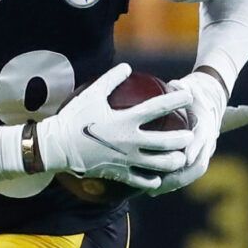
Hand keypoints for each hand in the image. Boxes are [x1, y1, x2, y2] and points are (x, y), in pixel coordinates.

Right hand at [35, 63, 191, 190]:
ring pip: (159, 164)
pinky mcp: (118, 173)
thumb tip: (127, 66)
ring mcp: (126, 159)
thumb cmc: (74, 118)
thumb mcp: (92, 95)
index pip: (158, 108)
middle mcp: (130, 141)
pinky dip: (153, 180)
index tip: (189, 95)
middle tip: (190, 135)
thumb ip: (111, 79)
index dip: (176, 100)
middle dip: (183, 138)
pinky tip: (158, 177)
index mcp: (125, 119)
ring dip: (173, 161)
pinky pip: (141, 181)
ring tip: (180, 158)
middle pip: (166, 141)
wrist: (57, 147)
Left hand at [149, 70, 227, 195]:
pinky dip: (173, 182)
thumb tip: (172, 85)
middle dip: (179, 176)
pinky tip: (155, 188)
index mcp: (206, 123)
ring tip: (153, 191)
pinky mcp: (198, 157)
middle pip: (198, 164)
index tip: (183, 158)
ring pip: (193, 172)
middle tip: (158, 184)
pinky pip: (188, 174)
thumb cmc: (193, 91)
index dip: (193, 149)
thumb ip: (179, 88)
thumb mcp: (187, 87)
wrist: (210, 96)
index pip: (202, 138)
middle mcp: (207, 140)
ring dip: (174, 183)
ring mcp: (204, 150)